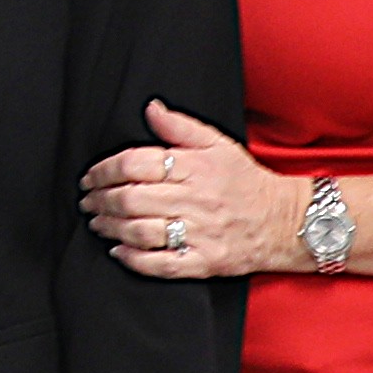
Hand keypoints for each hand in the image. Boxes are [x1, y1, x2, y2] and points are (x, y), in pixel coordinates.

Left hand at [79, 102, 301, 279]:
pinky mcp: (204, 261)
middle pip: (131, 199)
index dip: (104, 170)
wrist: (285, 222)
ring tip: (97, 223)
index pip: (135, 164)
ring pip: (140, 231)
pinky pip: (161, 264)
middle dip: (100, 200)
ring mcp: (199, 234)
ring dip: (110, 227)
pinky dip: (134, 259)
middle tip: (87, 201)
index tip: (90, 177)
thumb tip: (150, 108)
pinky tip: (117, 251)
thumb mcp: (217, 145)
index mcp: (194, 168)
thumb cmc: (246, 182)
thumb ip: (179, 126)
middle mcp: (195, 201)